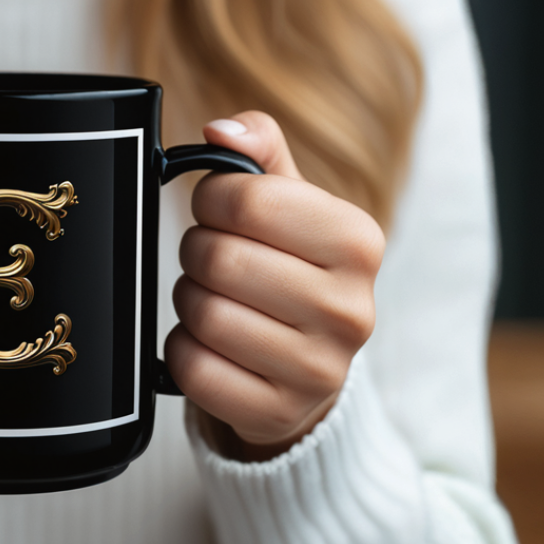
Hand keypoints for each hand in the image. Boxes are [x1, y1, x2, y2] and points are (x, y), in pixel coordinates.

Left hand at [164, 112, 384, 460]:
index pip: (247, 199)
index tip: (216, 210)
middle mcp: (350, 309)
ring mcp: (318, 369)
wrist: (309, 369)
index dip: (210, 199)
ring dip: (190, 301)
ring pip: (201, 313)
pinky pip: (191, 368)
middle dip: (196, 252)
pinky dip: (184, 350)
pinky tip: (210, 344)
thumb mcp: (290, 202)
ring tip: (216, 299)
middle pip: (217, 257)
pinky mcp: (276, 411)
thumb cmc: (292, 269)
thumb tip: (219, 131)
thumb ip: (258, 149)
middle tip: (211, 260)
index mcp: (359, 242)